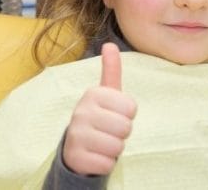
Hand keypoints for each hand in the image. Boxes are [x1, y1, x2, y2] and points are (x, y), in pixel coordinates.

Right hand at [62, 43, 136, 175]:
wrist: (76, 147)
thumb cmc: (99, 117)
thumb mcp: (106, 95)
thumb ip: (111, 71)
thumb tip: (109, 44)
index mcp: (93, 94)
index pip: (131, 108)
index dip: (127, 115)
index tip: (113, 114)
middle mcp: (81, 111)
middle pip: (125, 127)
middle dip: (121, 133)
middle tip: (108, 130)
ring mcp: (76, 134)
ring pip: (117, 147)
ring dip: (113, 149)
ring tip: (101, 142)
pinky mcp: (75, 157)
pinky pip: (107, 164)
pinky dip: (105, 163)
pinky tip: (95, 156)